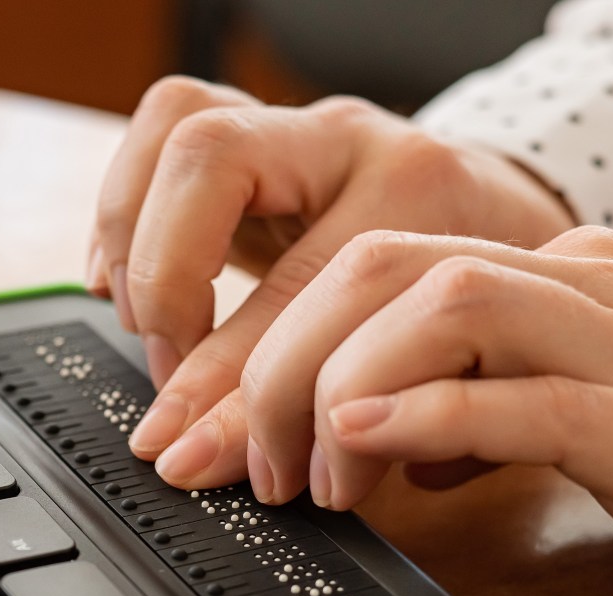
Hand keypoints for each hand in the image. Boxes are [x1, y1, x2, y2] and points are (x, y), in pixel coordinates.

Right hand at [88, 75, 574, 457]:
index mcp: (410, 194)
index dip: (223, 376)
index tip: (188, 444)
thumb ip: (323, 407)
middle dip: (165, 280)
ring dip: (131, 233)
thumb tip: (199, 457)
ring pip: (180, 122)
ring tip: (139, 320)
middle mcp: (345, 144)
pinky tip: (120, 280)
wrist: (492, 225)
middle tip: (167, 367)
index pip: (295, 283)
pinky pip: (160, 131)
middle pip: (213, 158)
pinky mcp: (250, 144)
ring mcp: (293, 133)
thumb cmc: (468, 298)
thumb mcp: (419, 362)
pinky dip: (122, 212)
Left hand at [153, 226, 612, 556]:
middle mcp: (583, 286)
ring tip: (312, 477)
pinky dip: (433, 416)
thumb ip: (453, 404)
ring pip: (453, 303)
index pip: (373, 266)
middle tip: (258, 465)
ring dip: (346, 390)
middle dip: (286, 363)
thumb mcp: (535, 416)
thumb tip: (361, 431)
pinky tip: (368, 444)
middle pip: (387, 269)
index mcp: (542, 278)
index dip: (277, 340)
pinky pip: (537, 396)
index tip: (229, 430)